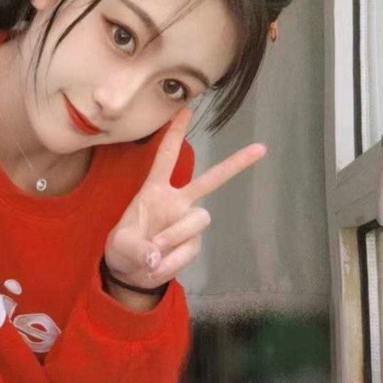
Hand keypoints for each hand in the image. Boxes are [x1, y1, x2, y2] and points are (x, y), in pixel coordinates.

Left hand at [104, 107, 267, 289]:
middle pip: (210, 180)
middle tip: (261, 148)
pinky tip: (159, 266)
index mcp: (154, 191)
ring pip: (197, 219)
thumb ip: (136, 249)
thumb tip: (155, 258)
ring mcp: (189, 221)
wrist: (131, 274)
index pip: (166, 157)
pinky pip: (190, 248)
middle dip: (235, 164)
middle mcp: (177, 201)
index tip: (186, 108)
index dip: (174, 134)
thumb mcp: (120, 246)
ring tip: (153, 253)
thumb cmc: (123, 249)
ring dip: (174, 236)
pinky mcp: (194, 243)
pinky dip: (173, 261)